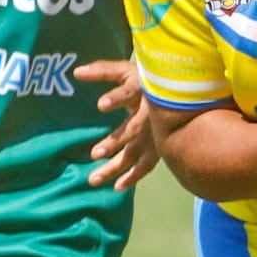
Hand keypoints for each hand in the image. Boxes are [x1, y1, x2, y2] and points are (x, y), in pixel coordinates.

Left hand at [77, 59, 159, 189]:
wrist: (181, 91)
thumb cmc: (147, 78)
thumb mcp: (127, 70)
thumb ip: (103, 71)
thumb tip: (76, 72)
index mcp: (142, 91)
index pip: (129, 94)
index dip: (117, 98)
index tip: (101, 105)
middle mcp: (152, 114)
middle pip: (133, 130)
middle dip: (114, 143)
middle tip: (94, 154)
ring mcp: (157, 134)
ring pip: (137, 153)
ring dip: (117, 167)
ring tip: (94, 179)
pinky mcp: (159, 147)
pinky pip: (147, 165)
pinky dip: (133, 176)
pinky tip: (117, 187)